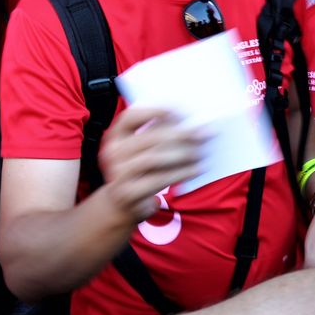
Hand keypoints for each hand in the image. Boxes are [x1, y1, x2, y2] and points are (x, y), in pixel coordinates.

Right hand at [96, 107, 205, 223]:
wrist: (122, 204)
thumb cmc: (140, 171)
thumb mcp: (142, 151)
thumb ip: (157, 134)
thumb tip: (190, 123)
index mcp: (115, 137)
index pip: (130, 117)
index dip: (154, 111)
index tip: (179, 111)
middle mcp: (113, 153)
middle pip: (147, 138)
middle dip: (179, 134)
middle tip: (202, 133)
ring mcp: (118, 174)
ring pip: (152, 158)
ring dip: (181, 154)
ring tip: (200, 152)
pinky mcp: (128, 193)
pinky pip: (158, 180)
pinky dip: (181, 173)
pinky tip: (196, 169)